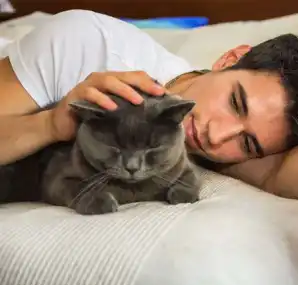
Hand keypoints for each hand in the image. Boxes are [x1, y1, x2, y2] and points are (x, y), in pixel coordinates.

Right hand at [49, 70, 165, 140]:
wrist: (61, 125)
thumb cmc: (91, 117)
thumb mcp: (114, 113)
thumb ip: (129, 108)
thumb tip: (155, 113)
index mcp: (114, 81)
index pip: (136, 76)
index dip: (151, 83)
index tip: (166, 94)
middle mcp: (102, 79)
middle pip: (126, 76)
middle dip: (144, 84)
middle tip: (158, 93)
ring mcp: (88, 86)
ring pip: (109, 81)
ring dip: (125, 91)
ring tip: (139, 101)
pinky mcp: (76, 95)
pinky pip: (90, 94)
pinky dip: (102, 99)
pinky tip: (112, 107)